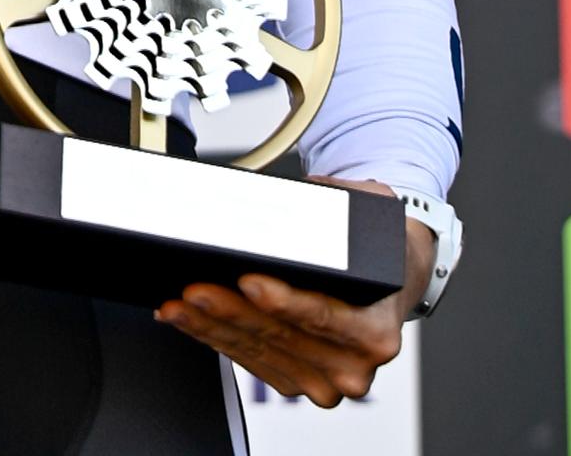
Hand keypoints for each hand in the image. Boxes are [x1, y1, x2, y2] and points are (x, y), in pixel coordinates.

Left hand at [155, 183, 433, 407]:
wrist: (393, 280)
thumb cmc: (379, 247)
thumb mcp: (371, 213)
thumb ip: (338, 202)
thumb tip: (297, 190)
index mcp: (377, 329)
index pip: (323, 317)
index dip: (283, 302)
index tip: (248, 281)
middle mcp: (354, 365)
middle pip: (281, 337)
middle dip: (231, 312)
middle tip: (194, 288)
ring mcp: (325, 380)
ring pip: (258, 352)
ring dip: (212, 329)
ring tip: (178, 304)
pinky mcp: (297, 380)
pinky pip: (251, 360)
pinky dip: (217, 338)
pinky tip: (190, 320)